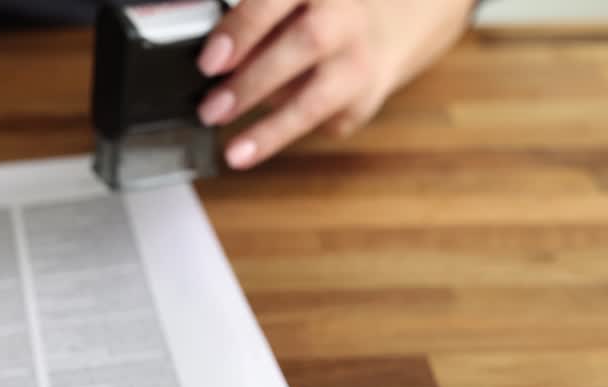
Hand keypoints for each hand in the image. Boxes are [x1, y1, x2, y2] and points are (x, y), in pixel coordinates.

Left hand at [197, 0, 474, 167]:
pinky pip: (323, 120)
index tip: (210, 62)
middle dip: (252, 82)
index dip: (243, 30)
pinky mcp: (367, 97)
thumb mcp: (293, 1)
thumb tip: (216, 64)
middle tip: (211, 109)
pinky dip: (289, 128)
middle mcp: (346, 17)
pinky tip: (265, 135)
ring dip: (273, 130)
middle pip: (304, 45)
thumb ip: (256, 23)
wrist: (397, 17)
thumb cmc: (323, 8)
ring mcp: (360, 59)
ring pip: (320, 98)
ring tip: (235, 152)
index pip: (276, 2)